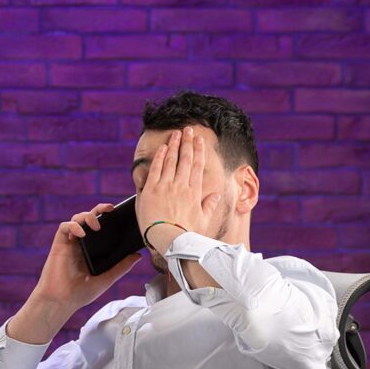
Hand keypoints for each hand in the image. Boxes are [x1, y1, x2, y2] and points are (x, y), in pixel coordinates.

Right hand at [7, 203, 141, 343]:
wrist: (61, 301)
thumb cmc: (81, 293)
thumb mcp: (106, 279)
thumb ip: (121, 267)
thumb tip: (138, 255)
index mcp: (92, 250)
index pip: (100, 227)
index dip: (108, 217)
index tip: (119, 214)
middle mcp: (81, 244)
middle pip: (88, 218)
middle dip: (98, 209)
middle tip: (110, 209)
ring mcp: (69, 243)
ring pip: (76, 218)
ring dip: (86, 216)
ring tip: (95, 225)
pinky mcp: (59, 244)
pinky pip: (64, 227)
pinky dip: (73, 226)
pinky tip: (80, 233)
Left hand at [135, 126, 221, 244]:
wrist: (168, 239)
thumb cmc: (186, 233)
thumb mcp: (203, 220)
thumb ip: (209, 206)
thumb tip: (217, 195)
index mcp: (194, 192)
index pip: (198, 166)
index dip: (199, 151)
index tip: (199, 140)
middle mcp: (181, 185)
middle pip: (186, 159)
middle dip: (187, 142)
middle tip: (188, 129)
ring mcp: (166, 186)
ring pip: (171, 160)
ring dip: (174, 145)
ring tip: (176, 133)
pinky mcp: (152, 189)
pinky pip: (156, 168)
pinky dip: (160, 156)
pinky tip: (163, 147)